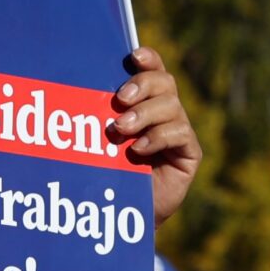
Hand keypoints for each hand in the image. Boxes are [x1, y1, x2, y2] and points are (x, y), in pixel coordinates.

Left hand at [110, 47, 202, 225]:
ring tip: (121, 129)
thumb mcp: (98, 139)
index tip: (132, 56)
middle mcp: (164, 111)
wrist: (120, 213)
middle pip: (164, 82)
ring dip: (144, 114)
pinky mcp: (189, 153)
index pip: (152, 70)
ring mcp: (179, 131)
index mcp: (144, 101)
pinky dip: (157, 137)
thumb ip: (99, 114)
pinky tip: (138, 150)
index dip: (147, 59)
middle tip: (119, 100)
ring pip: (171, 105)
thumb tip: (80, 88)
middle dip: (142, 85)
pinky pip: (180, 133)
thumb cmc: (105, 172)